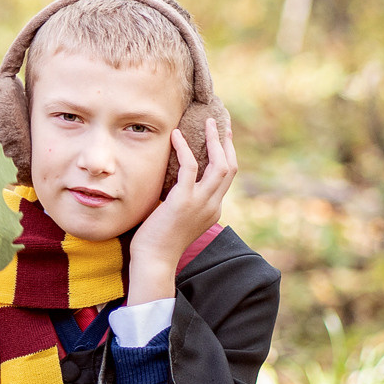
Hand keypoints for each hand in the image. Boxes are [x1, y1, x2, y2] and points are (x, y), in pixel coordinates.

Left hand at [128, 118, 236, 302]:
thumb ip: (181, 202)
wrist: (153, 261)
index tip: (220, 140)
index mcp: (212, 210)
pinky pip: (190, 167)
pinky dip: (184, 148)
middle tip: (220, 124)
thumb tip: (170, 186)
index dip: (225, 156)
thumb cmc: (158, 243)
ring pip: (219, 165)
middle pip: (230, 168)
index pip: (226, 179)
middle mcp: (212, 205)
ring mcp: (201, 203)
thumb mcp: (177, 219)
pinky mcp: (184, 200)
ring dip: (214, 140)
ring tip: (208, 122)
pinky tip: (176, 136)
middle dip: (226, 144)